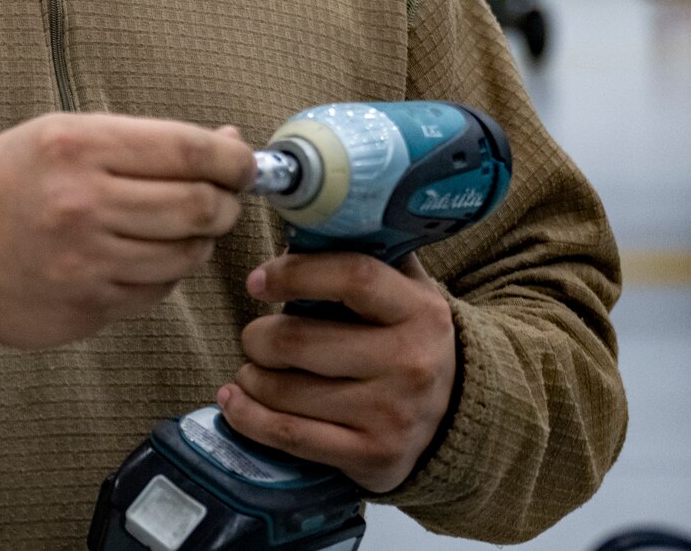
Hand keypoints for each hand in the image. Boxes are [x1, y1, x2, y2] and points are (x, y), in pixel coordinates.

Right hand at [0, 113, 253, 349]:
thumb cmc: (3, 183)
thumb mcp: (61, 136)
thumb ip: (144, 140)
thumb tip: (227, 141)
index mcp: (77, 146)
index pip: (190, 150)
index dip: (233, 158)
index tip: (243, 163)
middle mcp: (82, 204)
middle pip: (200, 207)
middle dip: (225, 203)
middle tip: (221, 198)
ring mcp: (85, 264)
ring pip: (185, 257)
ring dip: (195, 243)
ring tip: (174, 228)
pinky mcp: (85, 310)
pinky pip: (153, 294)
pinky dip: (159, 276)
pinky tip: (133, 259)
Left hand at [216, 252, 456, 492]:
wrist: (457, 413)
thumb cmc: (409, 337)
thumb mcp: (404, 289)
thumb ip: (362, 253)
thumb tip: (295, 234)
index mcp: (420, 311)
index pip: (353, 278)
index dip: (294, 274)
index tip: (258, 281)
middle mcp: (411, 364)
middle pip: (302, 343)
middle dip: (259, 337)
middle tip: (254, 336)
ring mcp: (391, 414)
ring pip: (288, 392)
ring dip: (251, 377)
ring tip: (250, 368)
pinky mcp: (372, 456)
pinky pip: (291, 436)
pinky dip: (249, 418)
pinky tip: (233, 400)